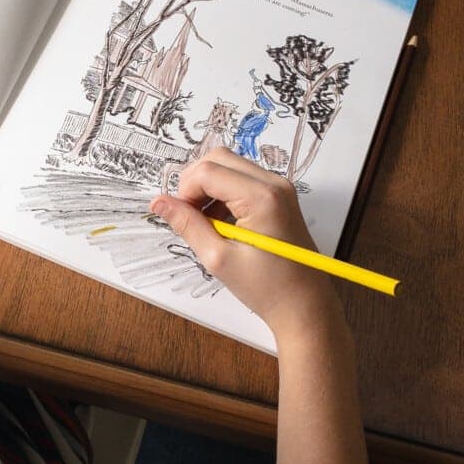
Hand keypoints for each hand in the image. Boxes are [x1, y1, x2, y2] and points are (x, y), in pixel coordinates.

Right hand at [151, 147, 333, 335]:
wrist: (304, 305)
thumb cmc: (266, 287)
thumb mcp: (218, 258)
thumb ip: (187, 225)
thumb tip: (159, 202)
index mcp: (262, 197)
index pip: (207, 171)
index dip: (185, 191)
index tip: (179, 217)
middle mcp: (274, 183)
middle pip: (218, 158)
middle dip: (195, 183)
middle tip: (189, 216)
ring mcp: (280, 188)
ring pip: (229, 166)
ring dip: (209, 188)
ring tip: (206, 223)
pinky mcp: (280, 196)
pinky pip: (243, 179)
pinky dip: (224, 193)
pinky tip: (222, 223)